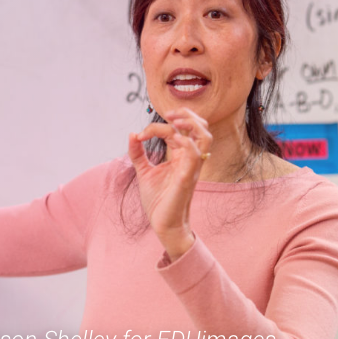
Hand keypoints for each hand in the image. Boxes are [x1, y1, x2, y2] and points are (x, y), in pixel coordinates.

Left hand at [128, 107, 212, 259]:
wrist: (162, 224)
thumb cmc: (158, 200)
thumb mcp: (144, 171)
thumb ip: (137, 153)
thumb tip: (132, 134)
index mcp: (181, 156)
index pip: (177, 130)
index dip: (157, 126)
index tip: (139, 135)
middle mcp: (190, 159)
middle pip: (201, 127)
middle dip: (186, 114)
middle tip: (168, 114)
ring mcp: (191, 168)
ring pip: (205, 137)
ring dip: (191, 124)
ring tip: (173, 121)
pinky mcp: (187, 178)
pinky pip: (196, 156)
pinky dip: (187, 143)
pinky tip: (174, 140)